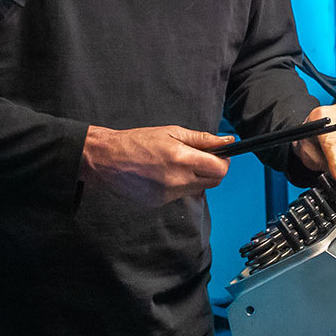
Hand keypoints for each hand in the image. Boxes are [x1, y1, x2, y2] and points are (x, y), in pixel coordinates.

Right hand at [80, 124, 232, 208]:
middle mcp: (177, 181)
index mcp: (182, 160)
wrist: (107, 159)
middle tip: (200, 157)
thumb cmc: (138, 141)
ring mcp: (168, 195)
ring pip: (197, 188)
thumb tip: (228, 141)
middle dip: (212, 169)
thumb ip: (203, 139)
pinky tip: (163, 173)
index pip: (220, 169)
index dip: (223, 160)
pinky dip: (178, 184)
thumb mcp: (172, 132)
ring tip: (176, 163)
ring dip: (195, 177)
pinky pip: (180, 194)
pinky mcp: (159, 203)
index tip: (218, 154)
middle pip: (213, 181)